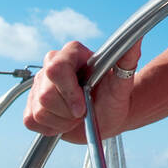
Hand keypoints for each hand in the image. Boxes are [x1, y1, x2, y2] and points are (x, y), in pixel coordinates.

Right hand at [23, 39, 141, 144]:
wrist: (107, 116)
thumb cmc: (114, 97)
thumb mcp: (123, 81)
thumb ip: (127, 60)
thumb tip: (137, 39)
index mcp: (72, 53)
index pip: (56, 69)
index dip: (69, 93)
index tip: (83, 107)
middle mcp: (51, 65)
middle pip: (46, 94)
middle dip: (68, 111)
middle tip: (84, 111)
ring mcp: (39, 85)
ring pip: (39, 110)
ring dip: (61, 120)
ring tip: (76, 115)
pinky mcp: (31, 104)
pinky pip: (31, 120)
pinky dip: (50, 127)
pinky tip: (63, 121)